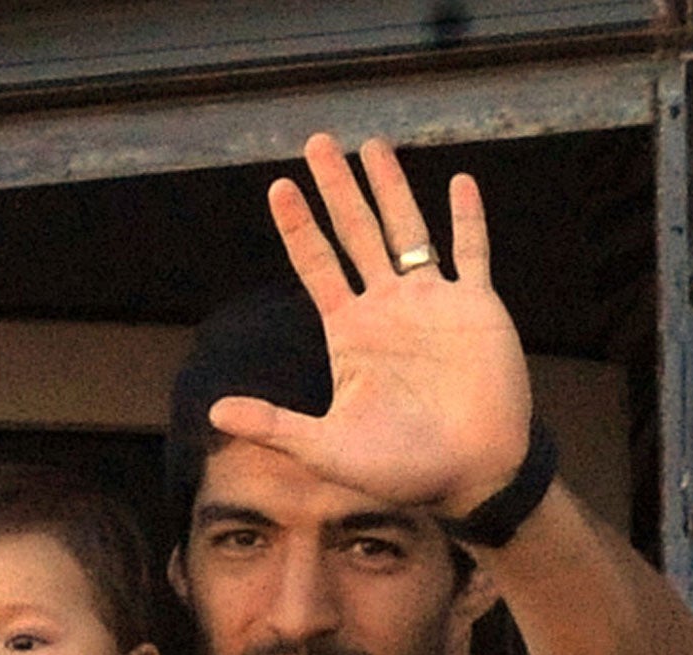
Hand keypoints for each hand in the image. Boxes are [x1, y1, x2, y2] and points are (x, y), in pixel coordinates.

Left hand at [209, 132, 533, 515]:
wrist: (470, 474)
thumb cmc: (399, 469)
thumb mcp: (326, 448)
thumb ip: (274, 425)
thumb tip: (215, 413)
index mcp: (351, 333)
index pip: (318, 267)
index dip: (299, 228)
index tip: (279, 188)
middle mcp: (388, 309)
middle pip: (357, 233)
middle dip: (337, 189)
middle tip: (318, 142)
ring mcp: (433, 304)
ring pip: (408, 231)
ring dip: (391, 189)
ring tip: (373, 145)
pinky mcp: (477, 308)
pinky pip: (472, 252)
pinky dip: (467, 219)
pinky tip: (458, 182)